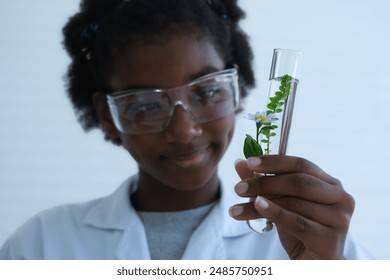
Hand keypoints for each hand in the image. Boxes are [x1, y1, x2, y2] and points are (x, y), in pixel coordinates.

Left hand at [229, 155, 354, 259]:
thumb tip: (240, 162)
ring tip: (236, 208)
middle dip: (264, 183)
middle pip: (298, 182)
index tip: (249, 161)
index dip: (274, 162)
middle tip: (238, 189)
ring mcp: (339, 219)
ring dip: (260, 202)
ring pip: (294, 203)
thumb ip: (263, 183)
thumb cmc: (299, 232)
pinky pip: (297, 222)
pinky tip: (257, 206)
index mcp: (330, 184)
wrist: (314, 266)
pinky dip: (275, 213)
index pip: (301, 165)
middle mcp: (340, 198)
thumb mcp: (280, 204)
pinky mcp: (330, 240)